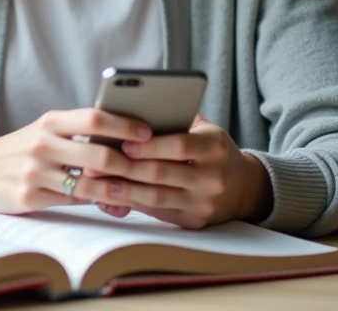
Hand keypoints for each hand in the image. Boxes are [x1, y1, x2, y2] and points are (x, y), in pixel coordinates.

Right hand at [0, 108, 153, 213]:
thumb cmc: (24, 147)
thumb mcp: (46, 130)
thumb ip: (78, 131)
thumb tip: (126, 136)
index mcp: (50, 121)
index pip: (94, 118)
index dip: (124, 124)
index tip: (148, 132)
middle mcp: (42, 144)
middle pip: (98, 154)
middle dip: (130, 164)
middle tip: (152, 169)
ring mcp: (35, 172)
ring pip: (88, 183)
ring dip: (117, 189)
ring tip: (137, 191)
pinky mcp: (29, 197)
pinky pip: (72, 201)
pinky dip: (94, 201)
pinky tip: (109, 202)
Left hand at [88, 115, 273, 228]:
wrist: (242, 187)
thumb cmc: (209, 149)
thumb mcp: (202, 129)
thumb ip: (174, 122)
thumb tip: (131, 115)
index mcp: (216, 147)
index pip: (181, 145)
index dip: (150, 145)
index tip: (122, 142)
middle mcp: (214, 178)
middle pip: (163, 173)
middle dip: (125, 168)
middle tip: (95, 163)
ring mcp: (204, 203)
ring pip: (156, 197)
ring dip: (122, 190)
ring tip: (96, 183)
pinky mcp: (193, 221)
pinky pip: (157, 212)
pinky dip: (131, 203)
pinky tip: (110, 197)